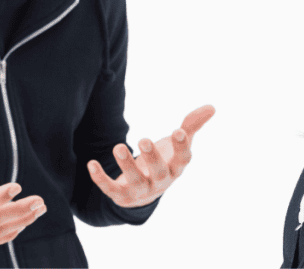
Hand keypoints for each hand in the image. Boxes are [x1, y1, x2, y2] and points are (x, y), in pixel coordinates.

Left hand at [87, 104, 214, 207]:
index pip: (183, 159)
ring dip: (127, 165)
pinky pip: (111, 189)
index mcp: (176, 168)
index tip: (178, 131)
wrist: (145, 191)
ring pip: (135, 181)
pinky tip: (91, 164)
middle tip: (143, 140)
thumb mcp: (178, 145)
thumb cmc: (165, 161)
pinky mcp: (122, 195)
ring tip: (118, 147)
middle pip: (159, 172)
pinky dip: (101, 178)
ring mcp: (141, 190)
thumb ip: (192, 125)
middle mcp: (160, 181)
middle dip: (151, 157)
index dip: (181, 147)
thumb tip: (212, 106)